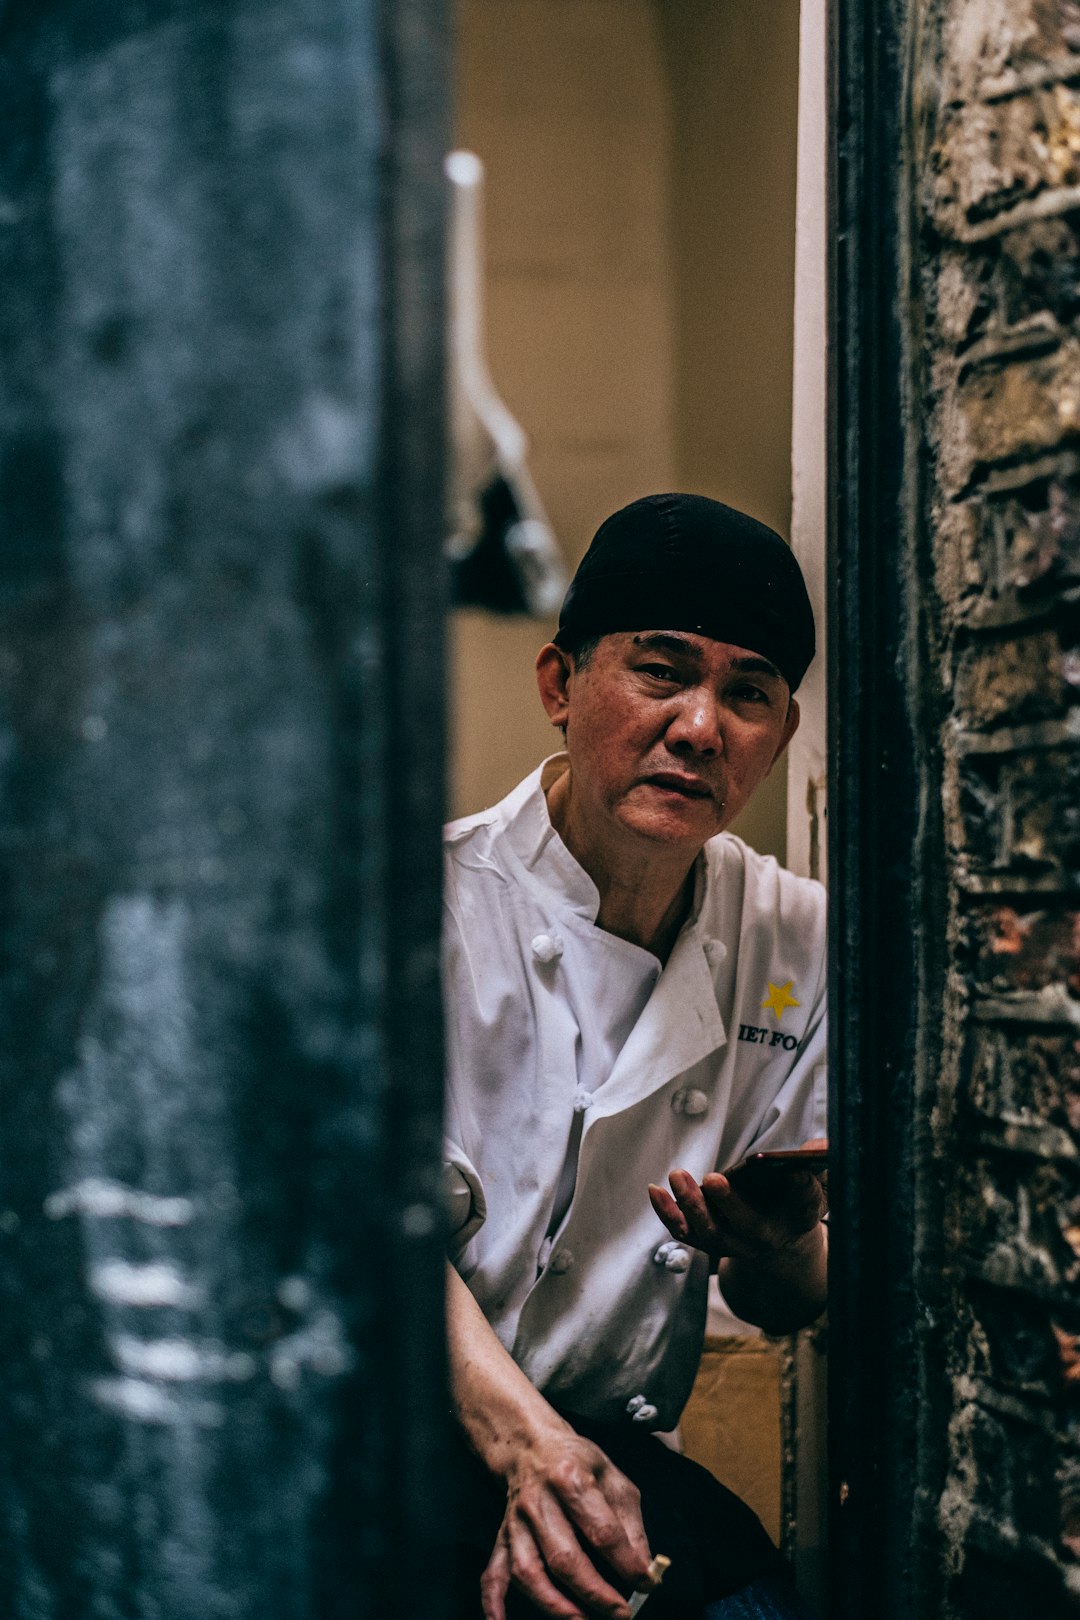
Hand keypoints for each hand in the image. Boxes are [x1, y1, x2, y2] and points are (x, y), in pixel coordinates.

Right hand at [480, 1425, 652, 1619]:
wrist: (530, 1445)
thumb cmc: (576, 1462)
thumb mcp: (612, 1477)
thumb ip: (630, 1523)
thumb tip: (643, 1568)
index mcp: (571, 1479)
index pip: (601, 1530)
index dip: (626, 1562)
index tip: (646, 1583)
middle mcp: (538, 1502)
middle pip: (564, 1557)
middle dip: (594, 1592)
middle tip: (620, 1613)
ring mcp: (516, 1523)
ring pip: (528, 1571)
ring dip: (554, 1605)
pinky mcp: (502, 1537)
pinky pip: (493, 1574)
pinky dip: (494, 1603)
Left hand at [648, 1148, 825, 1268]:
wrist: (783, 1248)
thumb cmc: (797, 1205)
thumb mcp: (819, 1186)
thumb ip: (820, 1165)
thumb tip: (821, 1146)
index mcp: (799, 1220)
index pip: (805, 1203)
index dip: (801, 1188)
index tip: (794, 1172)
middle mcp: (764, 1237)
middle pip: (747, 1225)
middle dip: (730, 1203)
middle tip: (713, 1179)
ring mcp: (733, 1244)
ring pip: (710, 1232)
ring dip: (691, 1206)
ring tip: (677, 1176)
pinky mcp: (708, 1241)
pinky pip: (685, 1232)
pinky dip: (668, 1213)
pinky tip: (654, 1190)